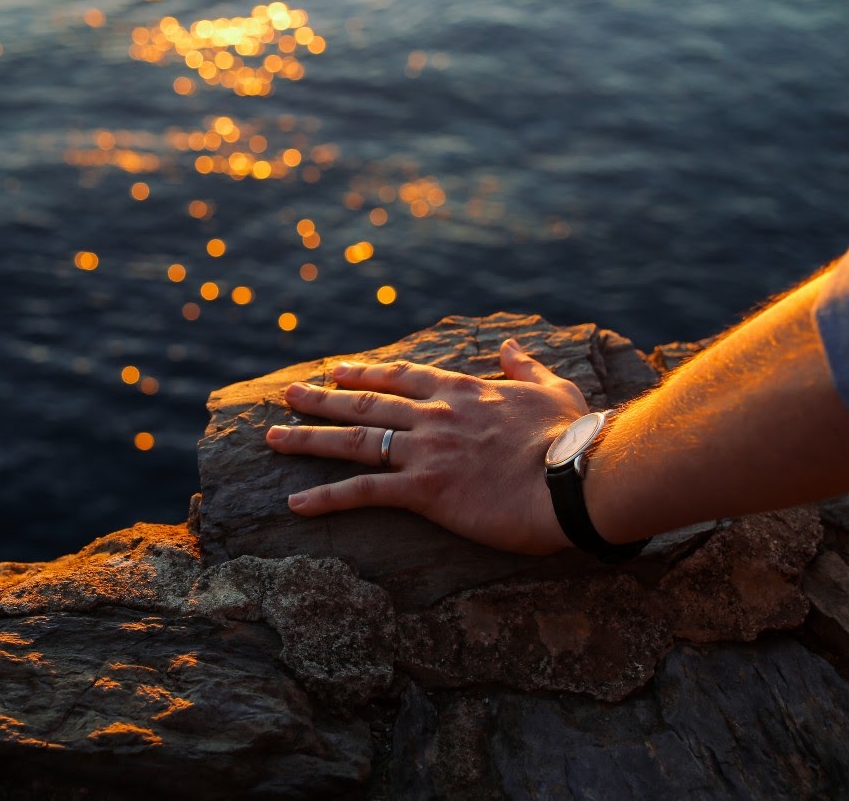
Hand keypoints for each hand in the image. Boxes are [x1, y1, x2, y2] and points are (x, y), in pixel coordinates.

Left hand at [265, 338, 588, 553]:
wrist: (575, 477)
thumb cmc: (572, 437)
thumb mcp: (552, 388)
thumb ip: (525, 367)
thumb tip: (510, 346)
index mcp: (463, 391)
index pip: (402, 376)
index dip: (364, 374)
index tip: (335, 370)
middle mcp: (435, 415)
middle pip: (365, 404)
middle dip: (321, 399)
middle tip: (287, 394)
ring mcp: (426, 451)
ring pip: (353, 441)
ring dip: (308, 438)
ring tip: (273, 437)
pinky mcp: (424, 490)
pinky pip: (363, 493)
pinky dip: (326, 498)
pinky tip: (296, 504)